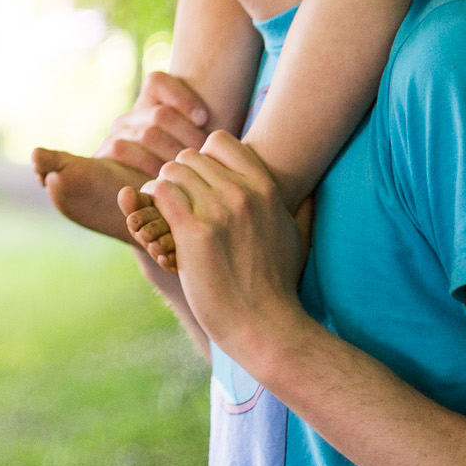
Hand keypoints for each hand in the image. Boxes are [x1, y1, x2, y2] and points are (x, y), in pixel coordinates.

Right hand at [95, 70, 211, 176]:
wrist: (143, 205)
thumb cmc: (179, 177)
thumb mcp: (192, 151)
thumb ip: (202, 133)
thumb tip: (220, 129)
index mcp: (148, 107)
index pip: (157, 81)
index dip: (181, 96)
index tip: (203, 119)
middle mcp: (130, 117)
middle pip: (161, 114)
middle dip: (187, 134)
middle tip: (204, 155)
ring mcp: (116, 134)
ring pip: (148, 133)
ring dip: (172, 153)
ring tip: (190, 170)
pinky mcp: (105, 152)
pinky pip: (127, 150)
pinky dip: (150, 165)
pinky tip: (166, 179)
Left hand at [142, 131, 310, 363]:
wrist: (264, 324)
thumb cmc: (277, 284)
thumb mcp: (297, 237)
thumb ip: (301, 208)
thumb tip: (313, 190)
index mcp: (265, 187)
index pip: (219, 141)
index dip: (204, 158)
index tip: (202, 184)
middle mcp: (242, 192)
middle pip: (189, 157)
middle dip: (179, 177)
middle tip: (178, 203)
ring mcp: (218, 210)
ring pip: (171, 171)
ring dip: (162, 190)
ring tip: (164, 212)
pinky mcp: (194, 231)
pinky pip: (160, 192)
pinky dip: (152, 202)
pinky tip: (157, 221)